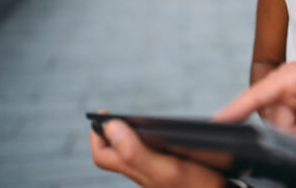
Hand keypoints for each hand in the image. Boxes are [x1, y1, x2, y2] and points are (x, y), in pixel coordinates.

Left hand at [90, 115, 226, 187]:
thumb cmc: (198, 186)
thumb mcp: (166, 167)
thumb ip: (134, 151)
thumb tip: (110, 127)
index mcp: (138, 171)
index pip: (103, 156)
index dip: (98, 136)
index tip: (104, 114)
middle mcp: (143, 175)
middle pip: (115, 156)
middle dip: (111, 135)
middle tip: (116, 117)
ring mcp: (156, 176)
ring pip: (133, 157)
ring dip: (129, 139)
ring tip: (136, 124)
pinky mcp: (170, 175)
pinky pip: (150, 158)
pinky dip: (148, 144)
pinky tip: (162, 137)